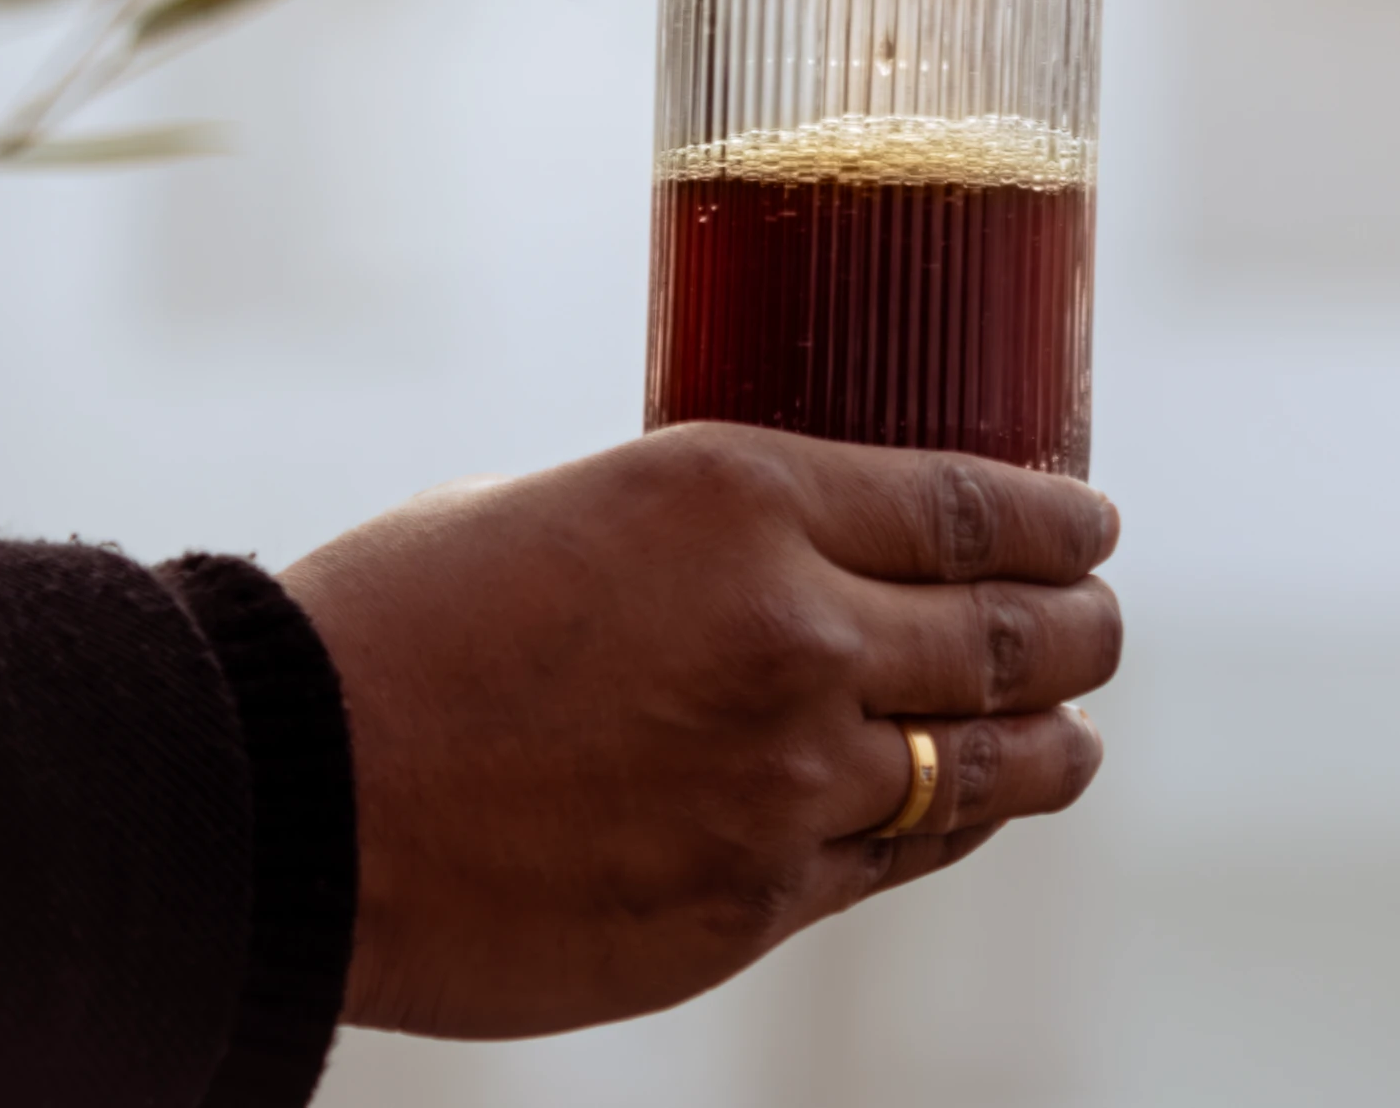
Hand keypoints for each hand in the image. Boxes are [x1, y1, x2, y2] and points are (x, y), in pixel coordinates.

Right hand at [281, 424, 1120, 1039]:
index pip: (968, 503)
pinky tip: (969, 810)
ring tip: (1078, 730)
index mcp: (740, 493)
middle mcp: (791, 631)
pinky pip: (895, 861)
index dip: (1054, 516)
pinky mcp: (749, 905)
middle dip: (1077, 626)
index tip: (1093, 519)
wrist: (296, 791)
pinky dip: (950, 826)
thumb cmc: (402, 617)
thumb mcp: (574, 505)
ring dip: (1049, 740)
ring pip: (977, 761)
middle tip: (1103, 618)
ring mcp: (780, 783)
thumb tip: (776, 561)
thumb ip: (701, 535)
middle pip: (1004, 633)